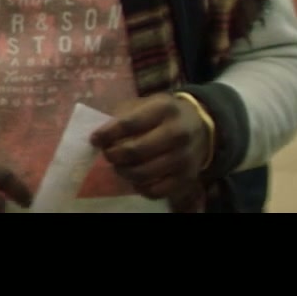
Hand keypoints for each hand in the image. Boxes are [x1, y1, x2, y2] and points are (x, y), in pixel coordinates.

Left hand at [89, 94, 213, 202]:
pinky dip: (139, 187)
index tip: (94, 139)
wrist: (202, 126)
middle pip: (135, 151)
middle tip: (107, 154)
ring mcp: (184, 158)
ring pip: (143, 174)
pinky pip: (155, 191)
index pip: (129, 124)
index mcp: (164, 109)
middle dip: (113, 155)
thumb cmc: (165, 114)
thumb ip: (123, 116)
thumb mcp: (148, 104)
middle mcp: (177, 133)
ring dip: (123, 172)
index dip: (107, 134)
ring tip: (119, 166)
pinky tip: (135, 178)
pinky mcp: (187, 178)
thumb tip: (99, 136)